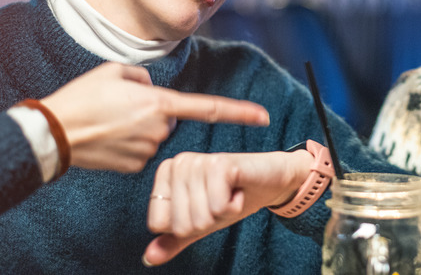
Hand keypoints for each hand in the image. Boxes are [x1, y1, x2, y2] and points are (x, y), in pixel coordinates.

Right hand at [40, 62, 269, 172]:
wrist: (52, 134)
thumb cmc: (83, 98)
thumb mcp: (115, 71)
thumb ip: (144, 76)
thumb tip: (152, 88)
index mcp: (159, 103)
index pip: (208, 108)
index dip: (239, 112)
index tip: (263, 117)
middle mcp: (160, 129)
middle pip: (169, 117)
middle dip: (152, 111)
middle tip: (119, 107)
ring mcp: (149, 149)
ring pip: (154, 133)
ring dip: (138, 126)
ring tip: (109, 121)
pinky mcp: (137, 166)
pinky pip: (142, 149)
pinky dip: (129, 143)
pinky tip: (108, 137)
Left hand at [142, 149, 313, 265]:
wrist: (272, 180)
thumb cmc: (235, 197)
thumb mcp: (202, 222)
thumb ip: (174, 239)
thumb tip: (148, 259)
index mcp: (167, 173)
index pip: (158, 224)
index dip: (188, 225)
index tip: (205, 206)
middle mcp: (179, 163)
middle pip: (180, 224)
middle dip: (208, 220)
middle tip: (222, 199)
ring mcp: (198, 161)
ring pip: (200, 218)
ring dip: (222, 213)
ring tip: (230, 193)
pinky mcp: (219, 164)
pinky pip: (218, 207)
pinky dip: (234, 206)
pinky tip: (239, 190)